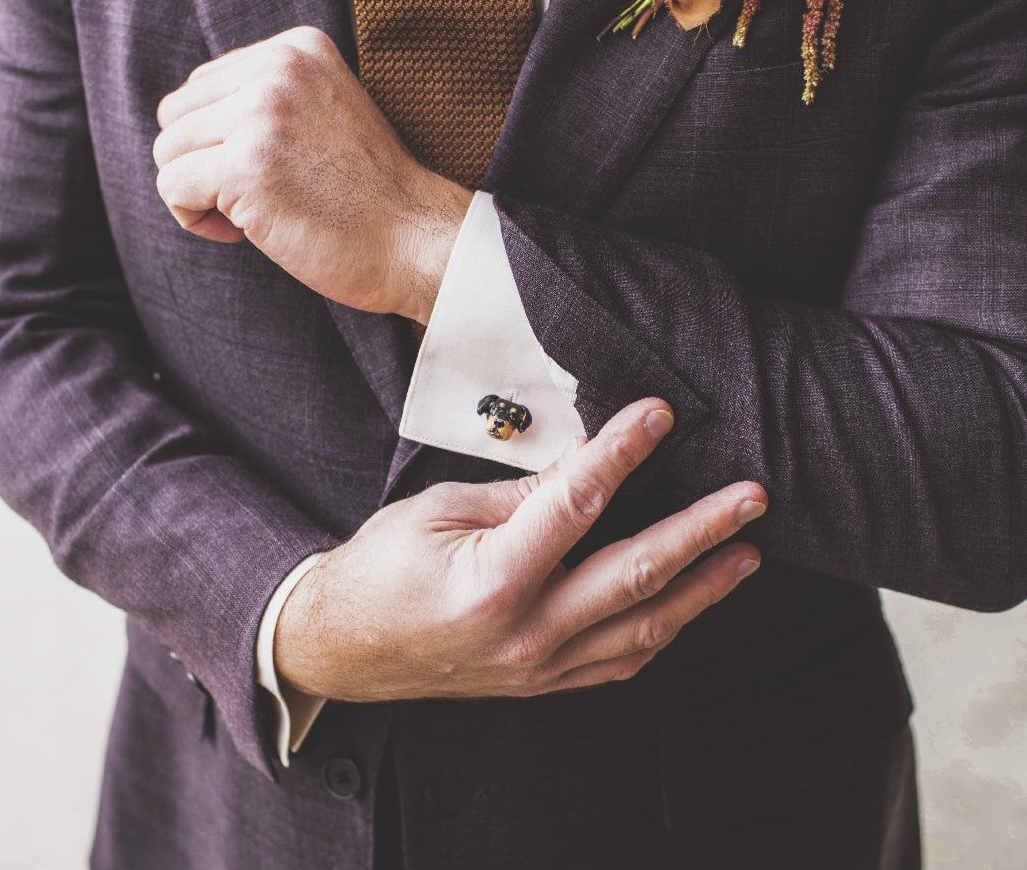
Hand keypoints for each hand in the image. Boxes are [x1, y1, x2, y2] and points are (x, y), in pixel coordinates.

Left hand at [152, 26, 469, 322]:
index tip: (270, 171)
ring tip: (252, 215)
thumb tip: (187, 115)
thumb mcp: (326, 113)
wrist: (416, 241)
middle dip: (203, 164)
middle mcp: (278, 70)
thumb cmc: (370, 195)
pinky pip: (173, 187)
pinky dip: (194, 218)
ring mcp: (262, 115)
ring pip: (168, 151)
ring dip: (199, 193)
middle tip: (256, 197)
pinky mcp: (247, 167)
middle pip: (177, 114)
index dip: (222, 140)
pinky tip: (241, 232)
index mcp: (298, 48)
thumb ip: (269, 97)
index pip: (205, 85)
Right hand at [275, 398, 765, 700]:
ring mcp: (540, 667)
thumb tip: (587, 460)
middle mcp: (527, 632)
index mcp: (494, 580)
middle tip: (751, 496)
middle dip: (703, 529)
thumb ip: (523, 493)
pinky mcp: (544, 682)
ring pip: (645, 627)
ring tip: (748, 551)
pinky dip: (664, 630)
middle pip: (637, 572)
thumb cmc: (381, 568)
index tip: (660, 414)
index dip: (623, 451)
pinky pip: (620, 661)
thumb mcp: (442, 511)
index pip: (578, 502)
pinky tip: (691, 603)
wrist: (344, 646)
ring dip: (703, 587)